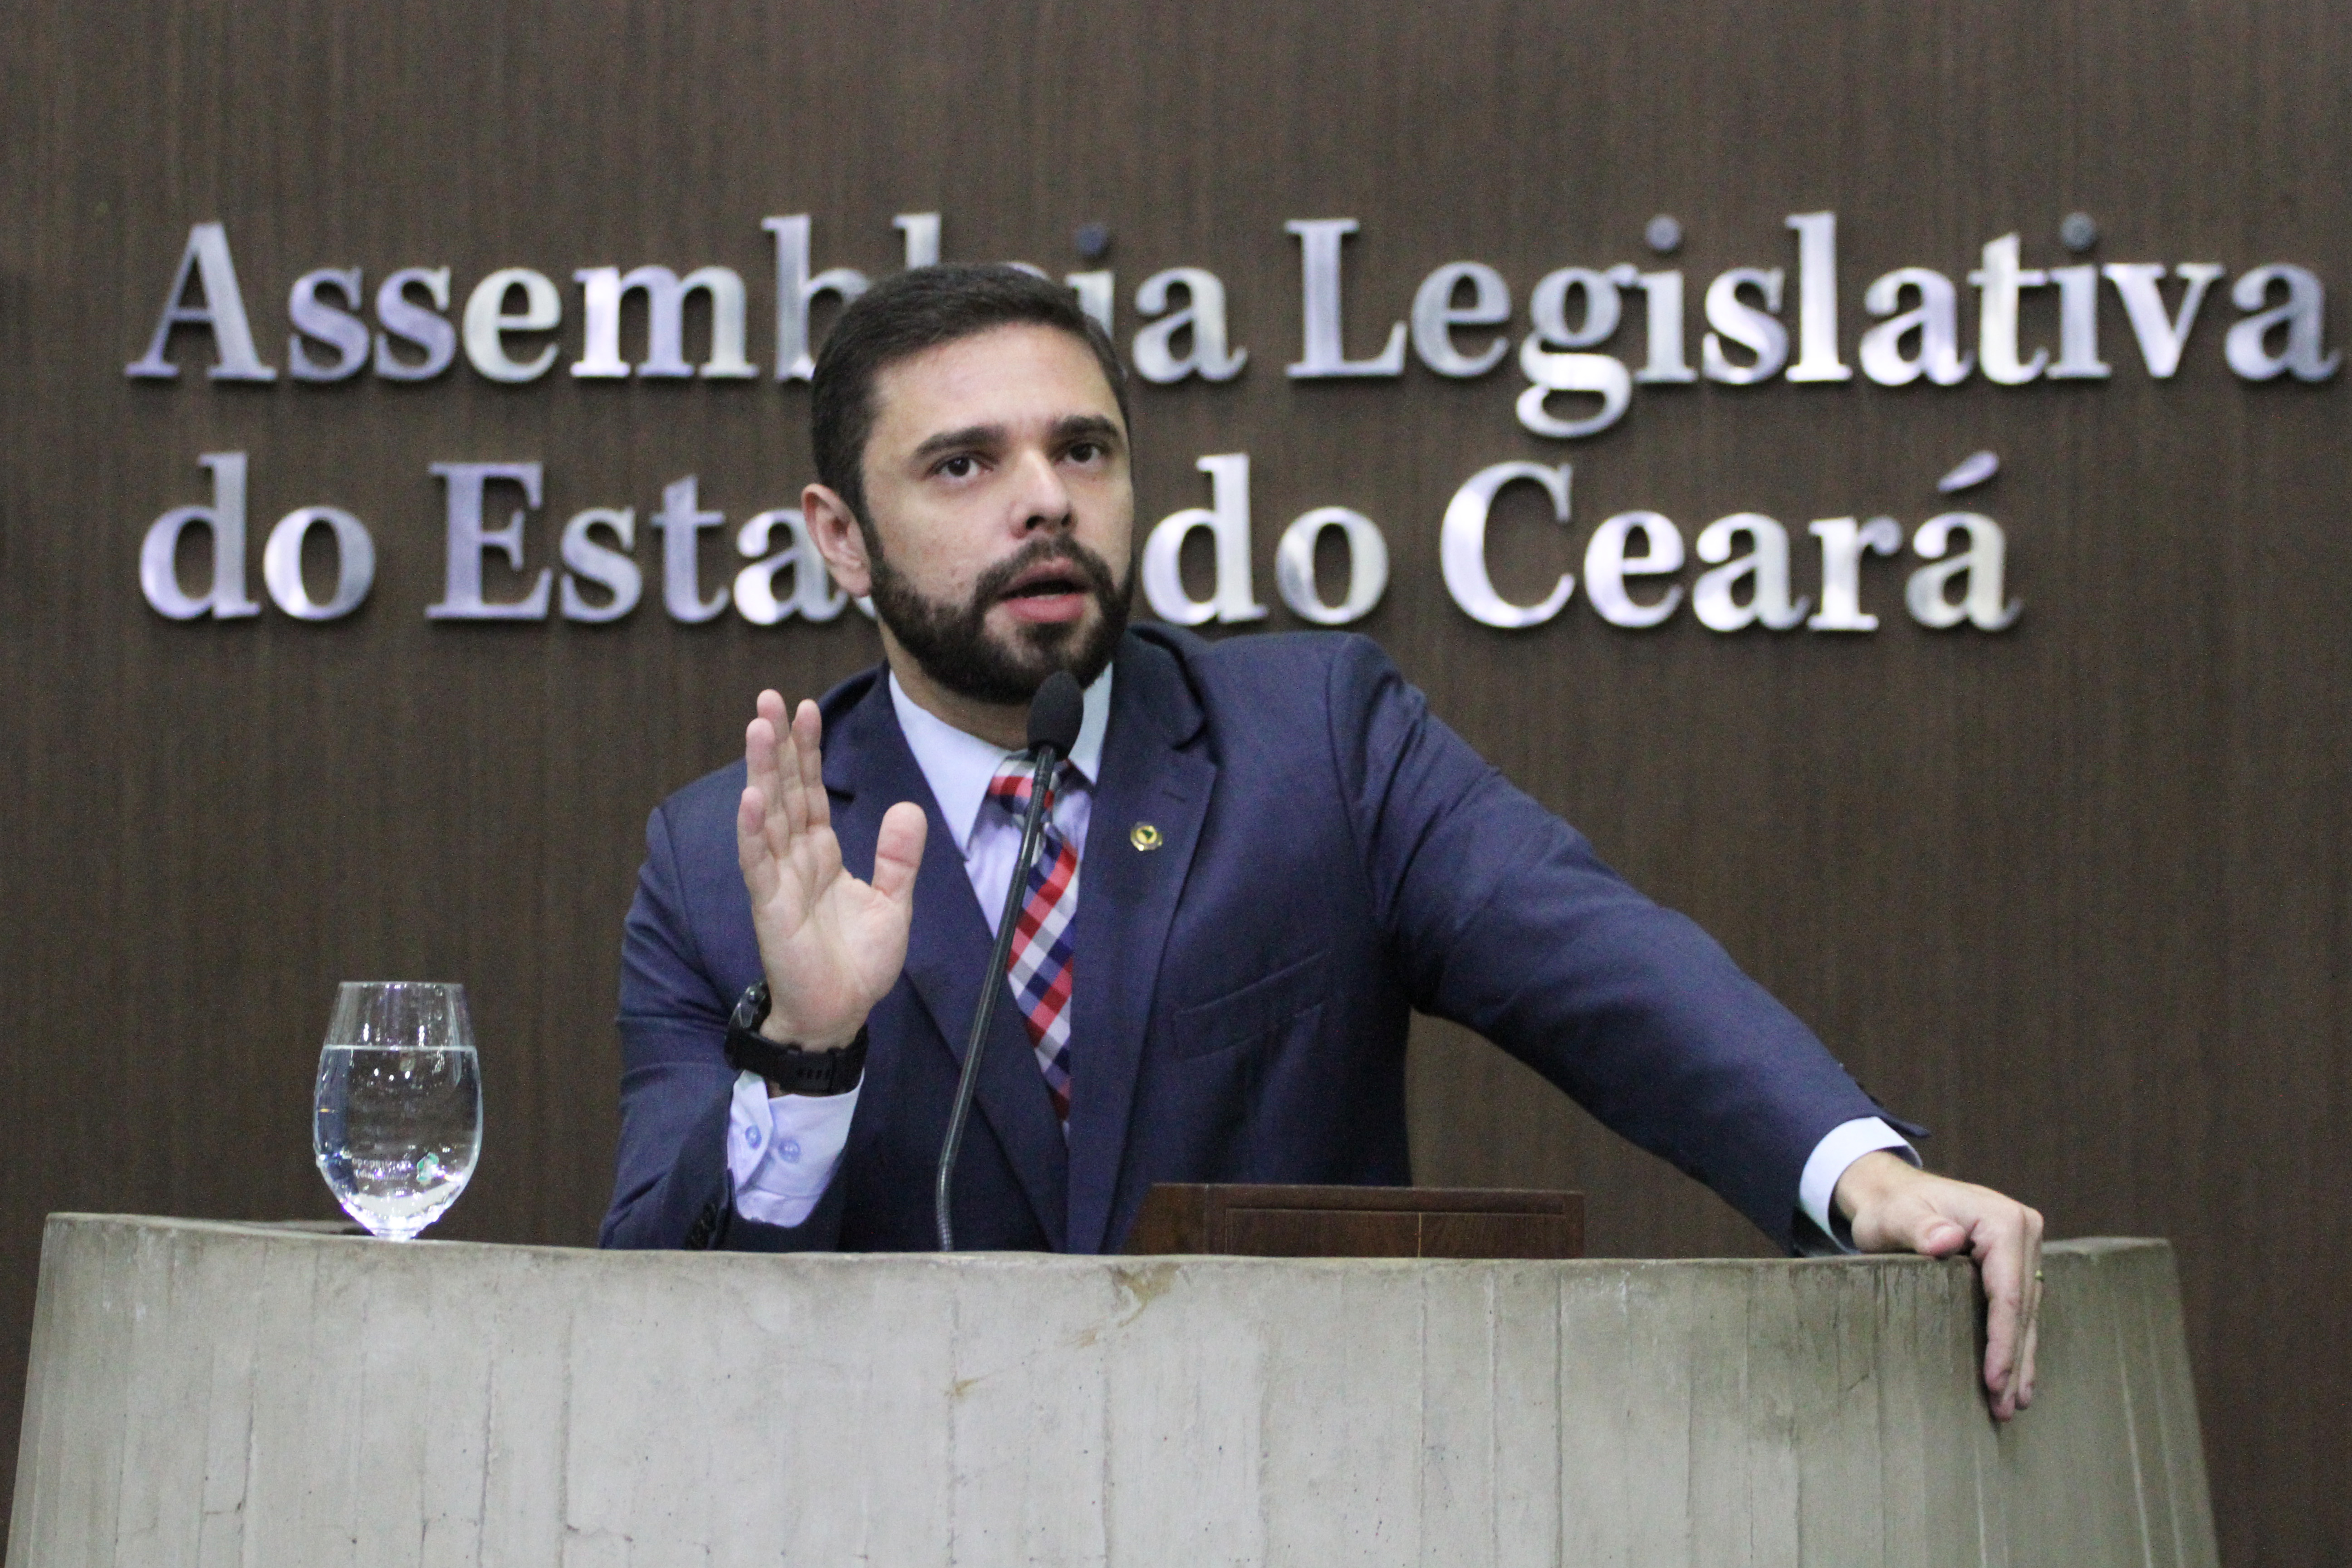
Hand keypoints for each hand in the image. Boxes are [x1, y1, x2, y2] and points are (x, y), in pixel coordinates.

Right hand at [736, 691, 927, 1050]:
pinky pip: (758, 863)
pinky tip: (749, 797)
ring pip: (766, 815)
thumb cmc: (858, 963)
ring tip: (757, 727)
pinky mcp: (770, 907)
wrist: (841, 1014)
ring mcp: (778, 880)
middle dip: (777, 744)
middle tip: (768, 697)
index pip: (810, 791)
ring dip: (760, 771)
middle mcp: (794, 859)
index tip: (806, 707)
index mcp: (821, 853)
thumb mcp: (894, 902)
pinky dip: (752, 831)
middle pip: (783, 790)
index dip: (807, 750)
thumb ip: (898, 856)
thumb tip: (909, 806)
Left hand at [1835, 1151, 2044, 1419]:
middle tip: (2004, 1409)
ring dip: (2020, 1359)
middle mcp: (2024, 1231)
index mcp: (2003, 1221)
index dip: (2002, 1340)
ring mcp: (2024, 1247)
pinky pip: (2020, 1306)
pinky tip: (2017, 1375)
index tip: (1993, 1380)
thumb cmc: (1891, 1206)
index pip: (2007, 1293)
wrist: (1893, 1192)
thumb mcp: (1896, 1216)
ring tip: (2014, 1404)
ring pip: (2026, 1312)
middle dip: (2013, 1360)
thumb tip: (1948, 1240)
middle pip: (2021, 1307)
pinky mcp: (2016, 1260)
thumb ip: (1919, 1227)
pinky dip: (2017, 1341)